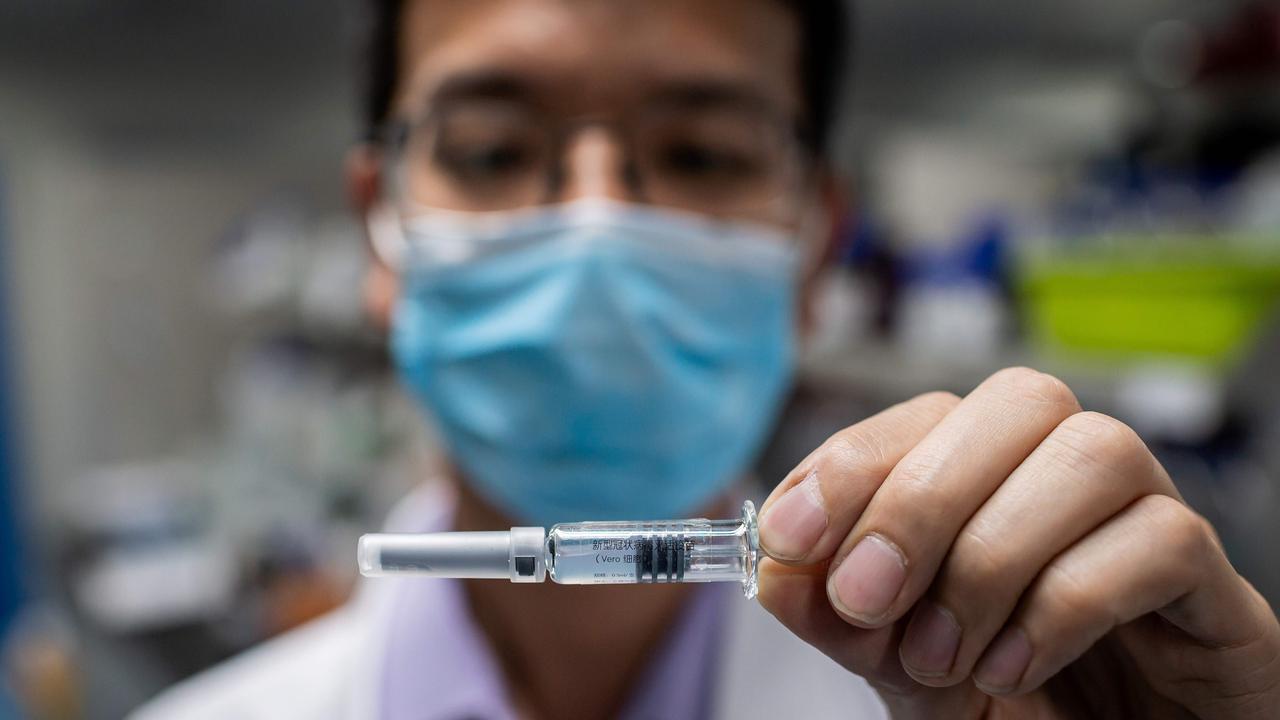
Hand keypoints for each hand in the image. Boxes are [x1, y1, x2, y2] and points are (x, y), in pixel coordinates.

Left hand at [757, 368, 1279, 717]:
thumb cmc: (1017, 708)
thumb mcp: (904, 668)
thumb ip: (844, 622)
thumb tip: (774, 574)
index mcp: (998, 477)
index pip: (928, 412)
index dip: (851, 462)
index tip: (787, 537)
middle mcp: (1075, 477)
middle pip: (1019, 400)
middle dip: (920, 498)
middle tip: (865, 599)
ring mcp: (1151, 520)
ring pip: (1095, 452)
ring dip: (994, 555)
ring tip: (944, 653)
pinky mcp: (1216, 587)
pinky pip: (1162, 540)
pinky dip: (1066, 603)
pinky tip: (1014, 668)